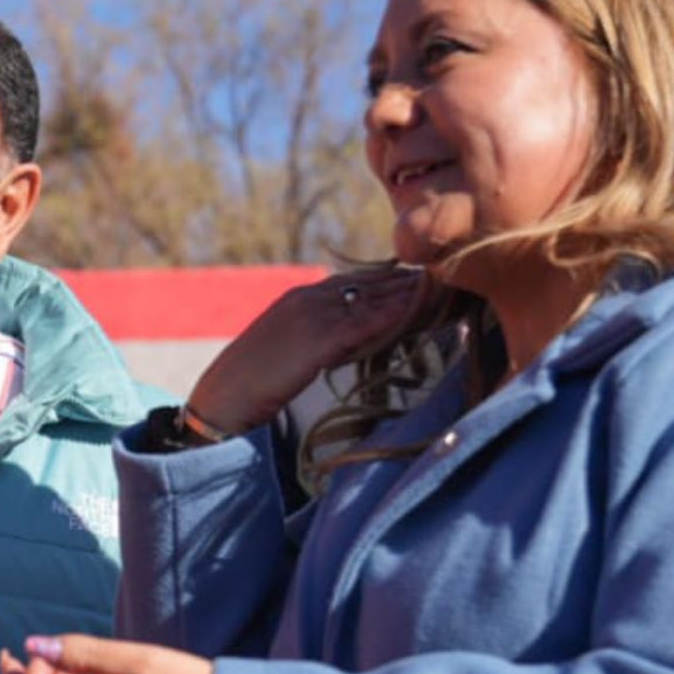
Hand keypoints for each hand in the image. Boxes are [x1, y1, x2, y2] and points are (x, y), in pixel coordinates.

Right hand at [179, 264, 432, 436]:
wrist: (226, 397)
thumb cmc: (255, 383)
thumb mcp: (292, 351)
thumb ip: (321, 340)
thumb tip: (352, 342)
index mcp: (301, 297)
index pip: (356, 281)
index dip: (390, 280)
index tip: (422, 279)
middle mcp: (309, 297)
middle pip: (370, 283)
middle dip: (407, 281)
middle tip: (447, 276)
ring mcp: (314, 314)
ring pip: (373, 297)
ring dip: (410, 291)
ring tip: (445, 287)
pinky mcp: (320, 337)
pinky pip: (366, 321)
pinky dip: (395, 312)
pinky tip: (420, 309)